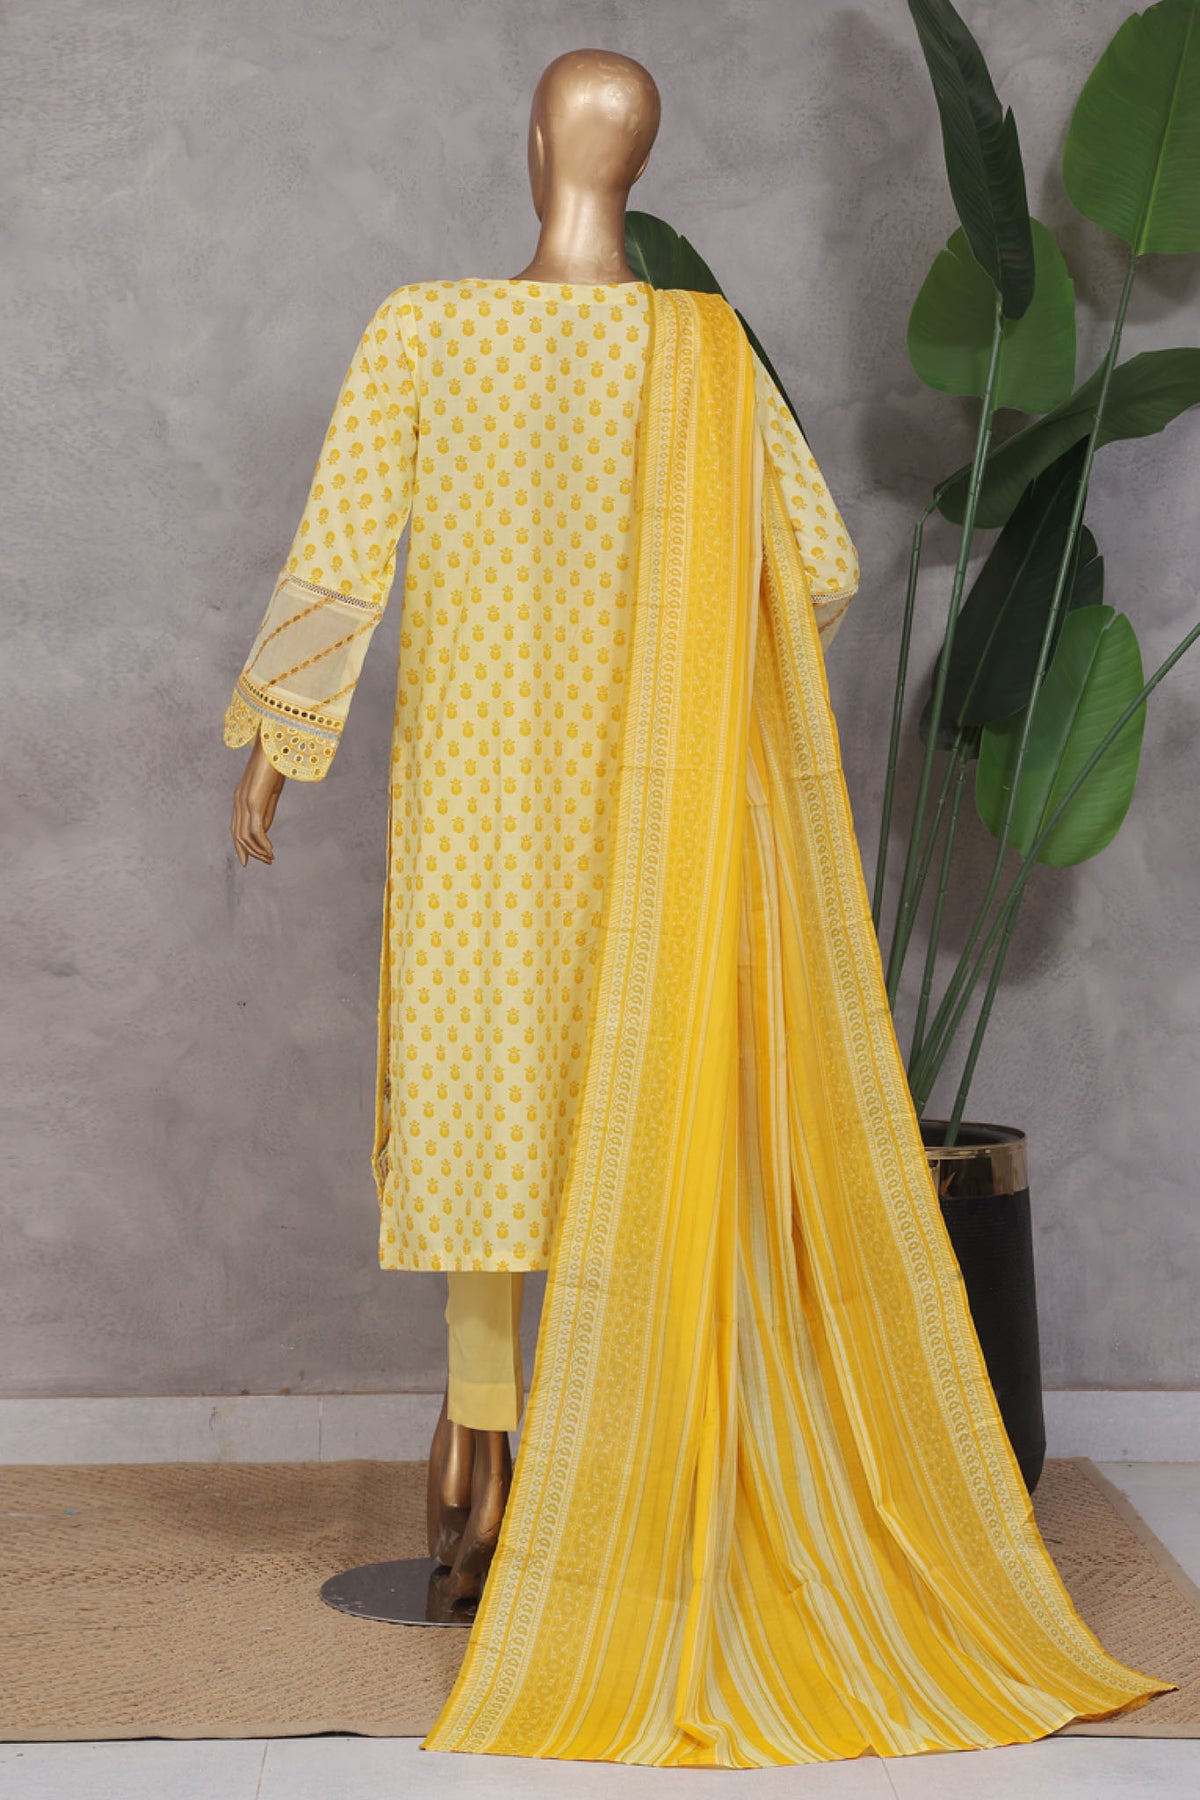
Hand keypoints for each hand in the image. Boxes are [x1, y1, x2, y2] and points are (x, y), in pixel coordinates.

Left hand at [231, 734, 285, 865]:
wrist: (275, 744)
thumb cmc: (275, 762)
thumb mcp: (271, 790)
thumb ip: (266, 809)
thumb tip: (264, 829)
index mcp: (241, 796)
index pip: (236, 827)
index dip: (241, 845)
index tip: (250, 858)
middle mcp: (239, 800)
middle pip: (238, 834)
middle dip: (250, 852)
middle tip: (266, 862)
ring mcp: (245, 801)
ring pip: (245, 835)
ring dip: (258, 850)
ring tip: (271, 858)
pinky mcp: (254, 801)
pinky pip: (255, 829)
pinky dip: (262, 843)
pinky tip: (270, 850)